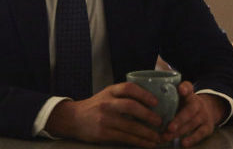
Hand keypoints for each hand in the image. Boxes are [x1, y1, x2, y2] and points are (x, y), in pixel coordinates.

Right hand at [44, 82, 163, 147]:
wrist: (72, 119)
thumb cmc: (95, 106)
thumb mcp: (107, 95)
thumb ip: (123, 96)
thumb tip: (150, 103)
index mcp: (110, 91)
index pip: (128, 88)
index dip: (144, 94)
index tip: (156, 102)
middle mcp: (107, 104)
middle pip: (131, 107)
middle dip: (148, 115)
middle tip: (159, 121)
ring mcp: (104, 119)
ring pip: (130, 126)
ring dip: (147, 133)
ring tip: (157, 137)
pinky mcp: (103, 134)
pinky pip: (125, 138)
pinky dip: (139, 141)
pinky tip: (147, 143)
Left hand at [162, 81, 227, 146]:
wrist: (207, 110)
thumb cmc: (186, 105)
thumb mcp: (180, 98)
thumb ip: (169, 99)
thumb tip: (151, 103)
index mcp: (189, 94)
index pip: (188, 87)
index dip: (185, 88)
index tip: (181, 90)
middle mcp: (198, 103)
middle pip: (189, 111)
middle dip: (178, 120)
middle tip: (168, 128)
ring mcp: (204, 115)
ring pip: (192, 123)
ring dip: (180, 131)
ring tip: (167, 137)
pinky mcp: (208, 127)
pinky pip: (201, 133)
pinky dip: (192, 139)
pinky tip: (183, 143)